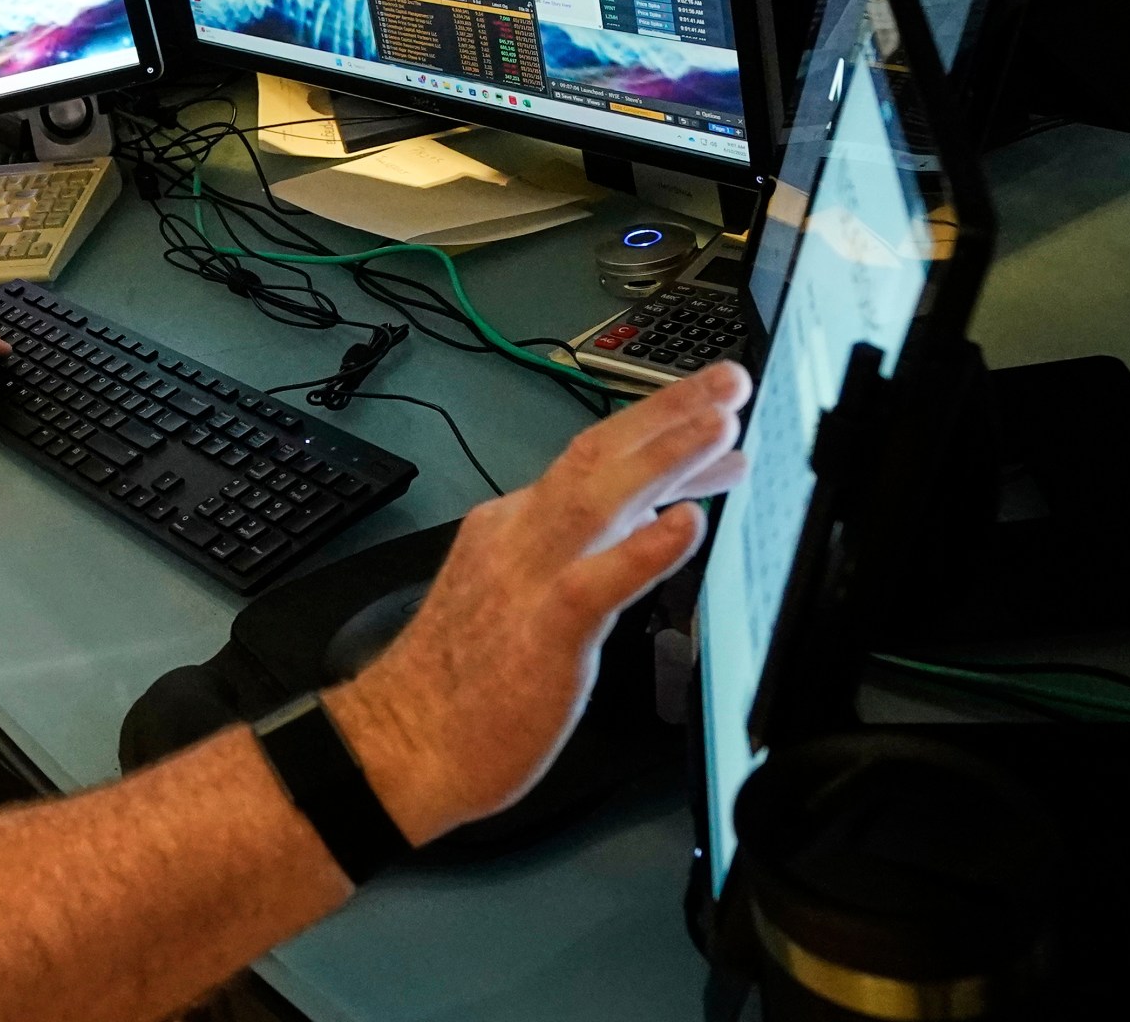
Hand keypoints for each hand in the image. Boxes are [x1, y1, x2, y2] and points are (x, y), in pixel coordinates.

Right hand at [326, 362, 751, 844]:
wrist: (399, 746)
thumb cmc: (459, 688)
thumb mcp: (517, 601)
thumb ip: (575, 558)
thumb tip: (642, 525)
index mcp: (509, 528)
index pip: (591, 464)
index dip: (657, 434)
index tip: (711, 420)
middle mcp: (517, 537)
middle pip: (596, 456)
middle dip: (667, 414)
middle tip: (730, 383)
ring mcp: (528, 579)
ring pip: (598, 498)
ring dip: (664, 456)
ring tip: (722, 427)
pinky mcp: (544, 631)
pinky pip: (598, 581)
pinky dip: (645, 547)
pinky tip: (686, 524)